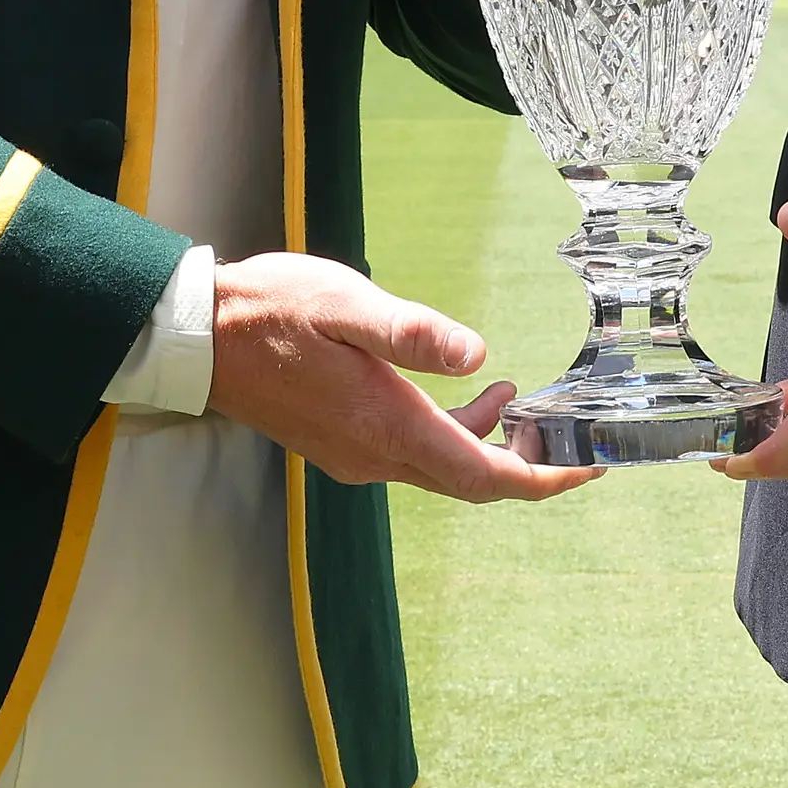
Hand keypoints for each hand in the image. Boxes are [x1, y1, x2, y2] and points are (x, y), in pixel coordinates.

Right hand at [205, 251, 597, 501]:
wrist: (198, 339)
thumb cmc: (270, 311)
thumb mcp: (346, 306)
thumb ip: (412, 334)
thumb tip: (476, 355)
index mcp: (386, 427)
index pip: (483, 475)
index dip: (543, 477)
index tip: (589, 466)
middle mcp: (374, 456)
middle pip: (470, 482)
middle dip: (528, 464)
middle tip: (575, 436)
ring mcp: (354, 454)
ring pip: (441, 466)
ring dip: (488, 442)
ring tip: (523, 397)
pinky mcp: (339, 442)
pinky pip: (412, 454)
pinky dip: (451, 432)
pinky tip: (462, 391)